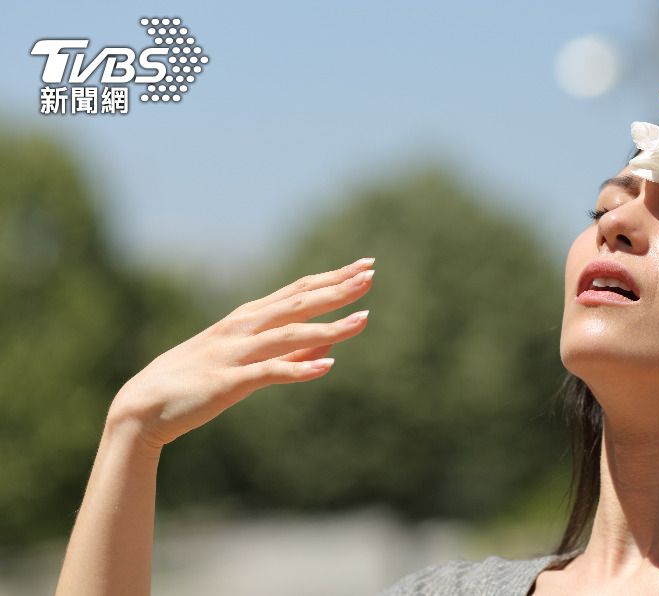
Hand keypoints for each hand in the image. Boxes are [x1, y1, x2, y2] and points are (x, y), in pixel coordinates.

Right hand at [106, 258, 375, 449]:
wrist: (143, 407)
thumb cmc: (197, 381)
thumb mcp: (248, 359)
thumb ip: (291, 349)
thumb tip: (331, 339)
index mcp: (247, 318)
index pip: (298, 290)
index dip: (332, 278)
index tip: (364, 266)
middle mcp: (243, 328)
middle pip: (298, 302)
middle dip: (337, 289)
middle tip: (370, 275)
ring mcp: (235, 353)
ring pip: (290, 333)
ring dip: (330, 326)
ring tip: (364, 320)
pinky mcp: (228, 382)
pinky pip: (269, 373)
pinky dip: (298, 368)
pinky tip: (326, 366)